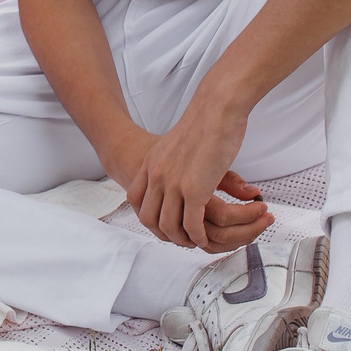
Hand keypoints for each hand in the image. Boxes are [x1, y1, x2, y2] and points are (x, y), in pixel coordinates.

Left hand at [111, 102, 272, 251]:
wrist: (215, 109)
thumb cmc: (205, 123)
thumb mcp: (177, 146)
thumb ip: (174, 164)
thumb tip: (181, 178)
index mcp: (151, 164)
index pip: (135, 199)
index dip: (147, 215)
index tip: (162, 223)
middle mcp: (157, 176)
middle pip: (149, 218)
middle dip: (164, 234)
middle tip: (181, 239)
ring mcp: (174, 184)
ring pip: (170, 226)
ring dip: (182, 240)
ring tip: (196, 242)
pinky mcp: (195, 190)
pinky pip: (192, 225)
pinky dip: (198, 237)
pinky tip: (205, 239)